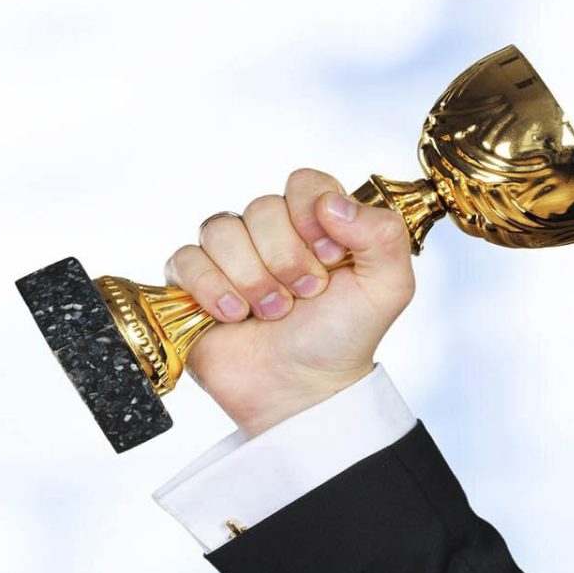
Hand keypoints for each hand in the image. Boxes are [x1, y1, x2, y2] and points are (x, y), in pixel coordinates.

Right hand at [164, 167, 416, 437]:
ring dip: (251, 278)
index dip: (311, 216)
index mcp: (316, 222)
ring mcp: (230, 256)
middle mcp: (271, 232)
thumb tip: (331, 202)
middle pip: (261, 207)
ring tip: (271, 313)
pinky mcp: (193, 282)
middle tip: (302, 297)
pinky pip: (185, 258)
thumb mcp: (388, 287)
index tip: (329, 259)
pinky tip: (233, 315)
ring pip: (220, 230)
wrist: (300, 390)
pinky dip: (211, 288)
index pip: (303, 182)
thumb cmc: (340, 339)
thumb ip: (383, 233)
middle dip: (285, 259)